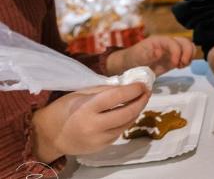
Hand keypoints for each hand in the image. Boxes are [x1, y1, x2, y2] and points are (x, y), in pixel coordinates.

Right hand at [32, 83, 149, 161]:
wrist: (49, 135)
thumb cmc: (64, 109)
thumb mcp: (81, 94)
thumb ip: (104, 90)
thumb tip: (128, 85)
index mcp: (86, 109)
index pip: (116, 97)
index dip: (133, 90)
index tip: (142, 84)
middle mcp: (93, 127)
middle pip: (127, 113)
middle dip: (141, 101)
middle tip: (147, 91)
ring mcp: (98, 140)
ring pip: (126, 124)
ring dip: (136, 111)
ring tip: (140, 99)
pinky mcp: (101, 147)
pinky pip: (119, 132)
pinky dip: (126, 121)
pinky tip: (127, 112)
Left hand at [111, 35, 194, 75]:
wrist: (130, 66)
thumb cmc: (132, 60)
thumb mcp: (137, 58)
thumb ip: (148, 55)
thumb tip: (160, 52)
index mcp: (159, 40)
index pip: (174, 42)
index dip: (177, 52)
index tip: (174, 65)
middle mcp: (167, 43)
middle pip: (185, 41)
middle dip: (187, 53)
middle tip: (181, 65)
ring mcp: (172, 50)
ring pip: (189, 47)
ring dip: (189, 56)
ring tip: (181, 66)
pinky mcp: (174, 57)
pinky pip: (186, 55)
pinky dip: (188, 60)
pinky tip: (180, 67)